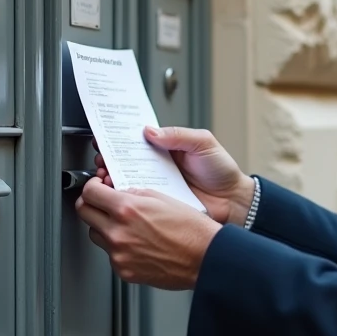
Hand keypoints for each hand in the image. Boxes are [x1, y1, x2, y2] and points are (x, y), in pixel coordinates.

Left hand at [75, 181, 220, 289]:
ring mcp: (119, 254)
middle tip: (101, 201)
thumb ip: (134, 194)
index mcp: (127, 209)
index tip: (97, 186)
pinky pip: (111, 254)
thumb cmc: (192, 229)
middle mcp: (119, 232)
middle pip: (84, 213)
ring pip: (95, 234)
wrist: (205, 258)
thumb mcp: (163, 197)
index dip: (92, 186)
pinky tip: (137, 242)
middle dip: (91, 203)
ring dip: (103, 226)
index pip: (90, 192)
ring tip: (123, 224)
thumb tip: (119, 192)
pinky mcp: (124, 271)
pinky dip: (119, 246)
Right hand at [93, 127, 254, 225]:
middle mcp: (158, 166)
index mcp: (167, 148)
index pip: (138, 140)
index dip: (120, 138)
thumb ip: (178, 135)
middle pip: (126, 161)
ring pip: (128, 181)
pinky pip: (139, 200)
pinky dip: (127, 198)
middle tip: (102, 162)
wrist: (234, 201)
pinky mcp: (159, 205)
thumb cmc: (222, 171)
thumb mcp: (203, 143)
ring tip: (106, 179)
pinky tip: (119, 196)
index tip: (105, 138)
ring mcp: (157, 186)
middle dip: (110, 160)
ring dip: (113, 180)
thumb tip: (150, 131)